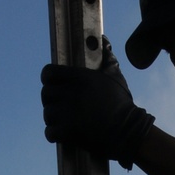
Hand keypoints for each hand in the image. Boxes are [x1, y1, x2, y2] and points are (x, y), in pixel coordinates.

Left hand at [41, 39, 154, 168]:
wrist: (128, 132)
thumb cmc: (122, 104)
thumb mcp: (115, 77)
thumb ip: (107, 57)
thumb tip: (104, 40)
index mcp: (80, 78)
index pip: (49, 73)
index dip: (48, 78)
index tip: (52, 84)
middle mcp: (72, 93)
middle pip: (46, 94)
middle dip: (51, 101)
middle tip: (59, 105)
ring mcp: (68, 113)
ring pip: (47, 114)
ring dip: (53, 119)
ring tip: (63, 121)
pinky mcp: (68, 132)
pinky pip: (49, 132)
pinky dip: (54, 134)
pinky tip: (62, 134)